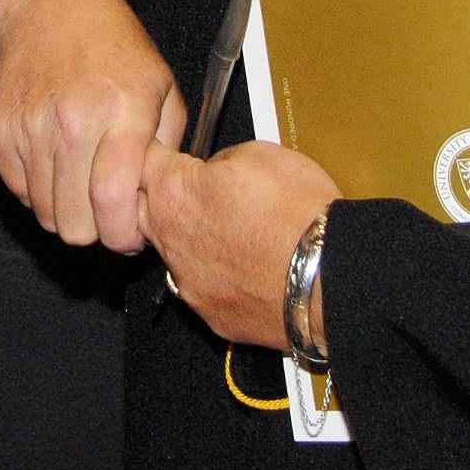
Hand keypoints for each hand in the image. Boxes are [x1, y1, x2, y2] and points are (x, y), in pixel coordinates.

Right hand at [0, 0, 184, 252]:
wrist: (49, 6)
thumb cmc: (116, 49)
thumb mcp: (163, 86)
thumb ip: (168, 150)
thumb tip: (160, 207)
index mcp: (122, 111)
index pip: (112, 202)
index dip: (122, 237)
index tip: (130, 238)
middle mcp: (72, 120)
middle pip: (75, 223)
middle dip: (96, 232)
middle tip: (108, 213)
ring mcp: (29, 125)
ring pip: (46, 214)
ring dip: (68, 211)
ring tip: (84, 183)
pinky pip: (20, 192)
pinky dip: (39, 191)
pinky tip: (58, 163)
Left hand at [140, 140, 340, 352]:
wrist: (331, 277)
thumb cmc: (299, 213)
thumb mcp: (260, 153)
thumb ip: (220, 160)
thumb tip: (216, 171)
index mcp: (174, 193)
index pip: (138, 161)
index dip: (154, 151)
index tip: (168, 151)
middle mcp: (171, 243)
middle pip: (142, 213)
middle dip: (161, 199)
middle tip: (196, 191)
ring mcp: (189, 285)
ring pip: (174, 256)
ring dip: (193, 241)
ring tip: (234, 233)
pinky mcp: (214, 317)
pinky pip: (204, 290)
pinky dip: (220, 277)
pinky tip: (249, 268)